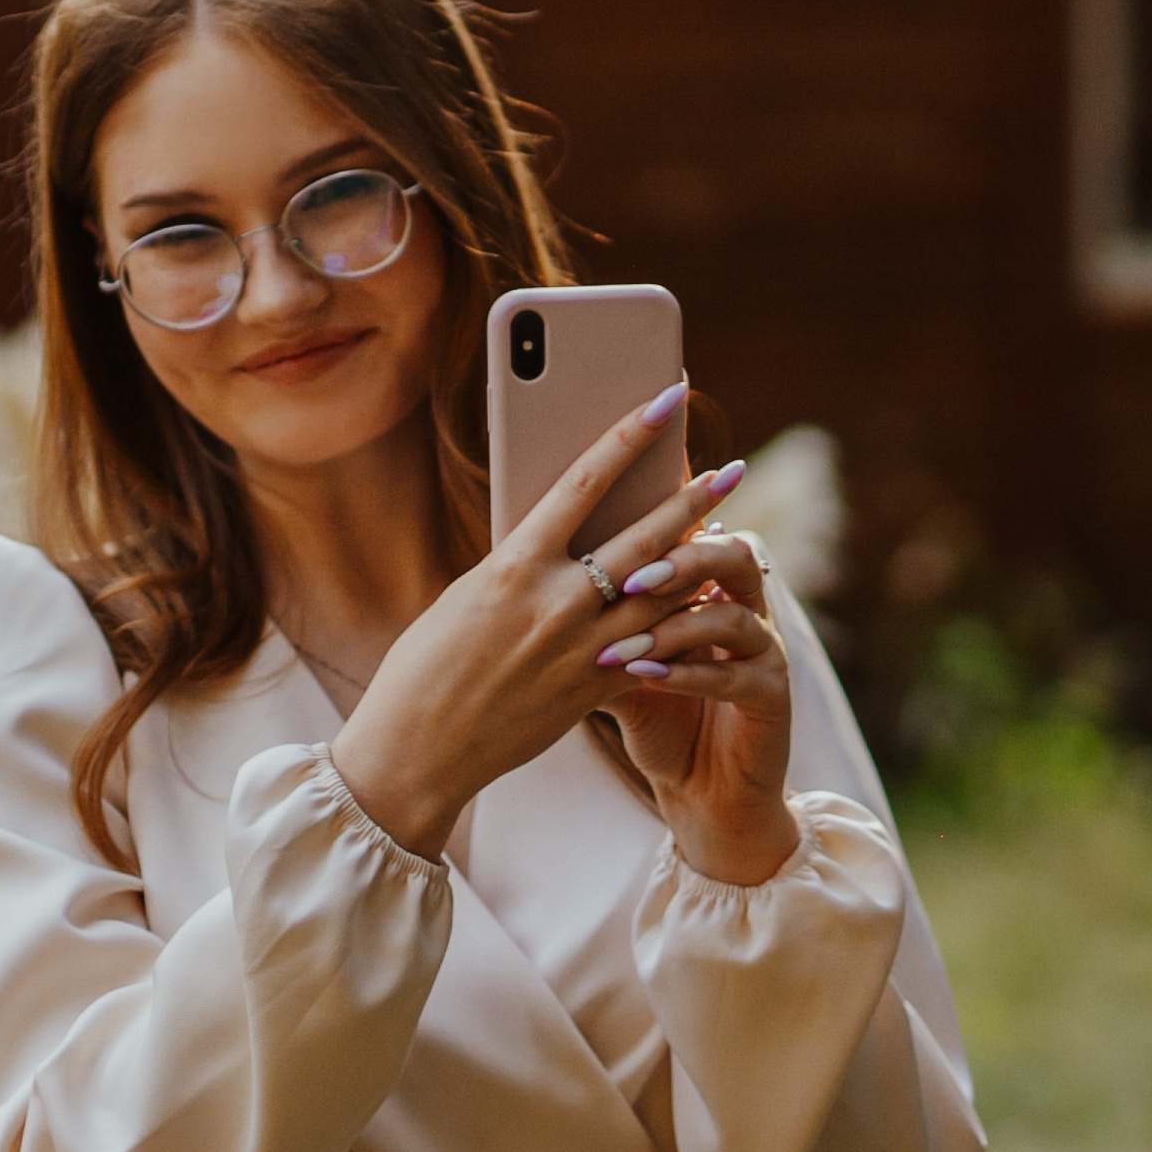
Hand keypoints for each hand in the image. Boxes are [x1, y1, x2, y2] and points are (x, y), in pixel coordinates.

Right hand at [329, 389, 797, 883]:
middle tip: (732, 471)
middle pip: (643, 538)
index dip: (633, 434)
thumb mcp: (468, 595)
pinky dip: (681, 624)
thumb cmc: (427, 665)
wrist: (418, 751)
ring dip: (701, 562)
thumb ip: (522, 566)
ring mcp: (581, 652)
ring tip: (733, 536)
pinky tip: (707, 606)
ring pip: (661, 595)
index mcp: (513, 565)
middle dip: (692, 500)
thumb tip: (563, 539)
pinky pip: (653, 651)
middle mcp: (555, 603)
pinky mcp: (593, 693)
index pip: (586, 480)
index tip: (669, 400)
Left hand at [596, 503, 799, 889]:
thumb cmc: (656, 720)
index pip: (697, 534)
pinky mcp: (774, 697)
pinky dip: (690, 675)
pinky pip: (737, 675)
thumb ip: (593, 623)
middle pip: (734, 554)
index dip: (661, 527)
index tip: (608, 532)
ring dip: (674, 629)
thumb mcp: (617, 667)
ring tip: (623, 648)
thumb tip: (529, 581)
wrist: (701, 792)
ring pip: (733, 616)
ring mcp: (767, 652)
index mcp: (714, 590)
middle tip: (633, 577)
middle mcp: (748, 610)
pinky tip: (646, 677)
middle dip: (683, 560)